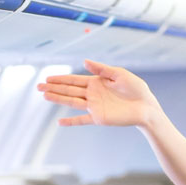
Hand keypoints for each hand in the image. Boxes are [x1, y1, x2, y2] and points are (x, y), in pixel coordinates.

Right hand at [37, 60, 162, 127]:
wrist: (146, 107)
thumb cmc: (136, 89)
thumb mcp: (119, 74)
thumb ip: (102, 69)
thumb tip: (84, 62)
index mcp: (97, 82)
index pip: (75, 80)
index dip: (61, 79)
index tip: (48, 78)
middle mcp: (93, 94)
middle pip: (69, 90)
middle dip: (54, 87)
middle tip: (38, 86)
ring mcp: (95, 106)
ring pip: (72, 102)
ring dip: (58, 99)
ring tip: (44, 95)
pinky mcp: (99, 118)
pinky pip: (82, 120)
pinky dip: (71, 121)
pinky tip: (60, 122)